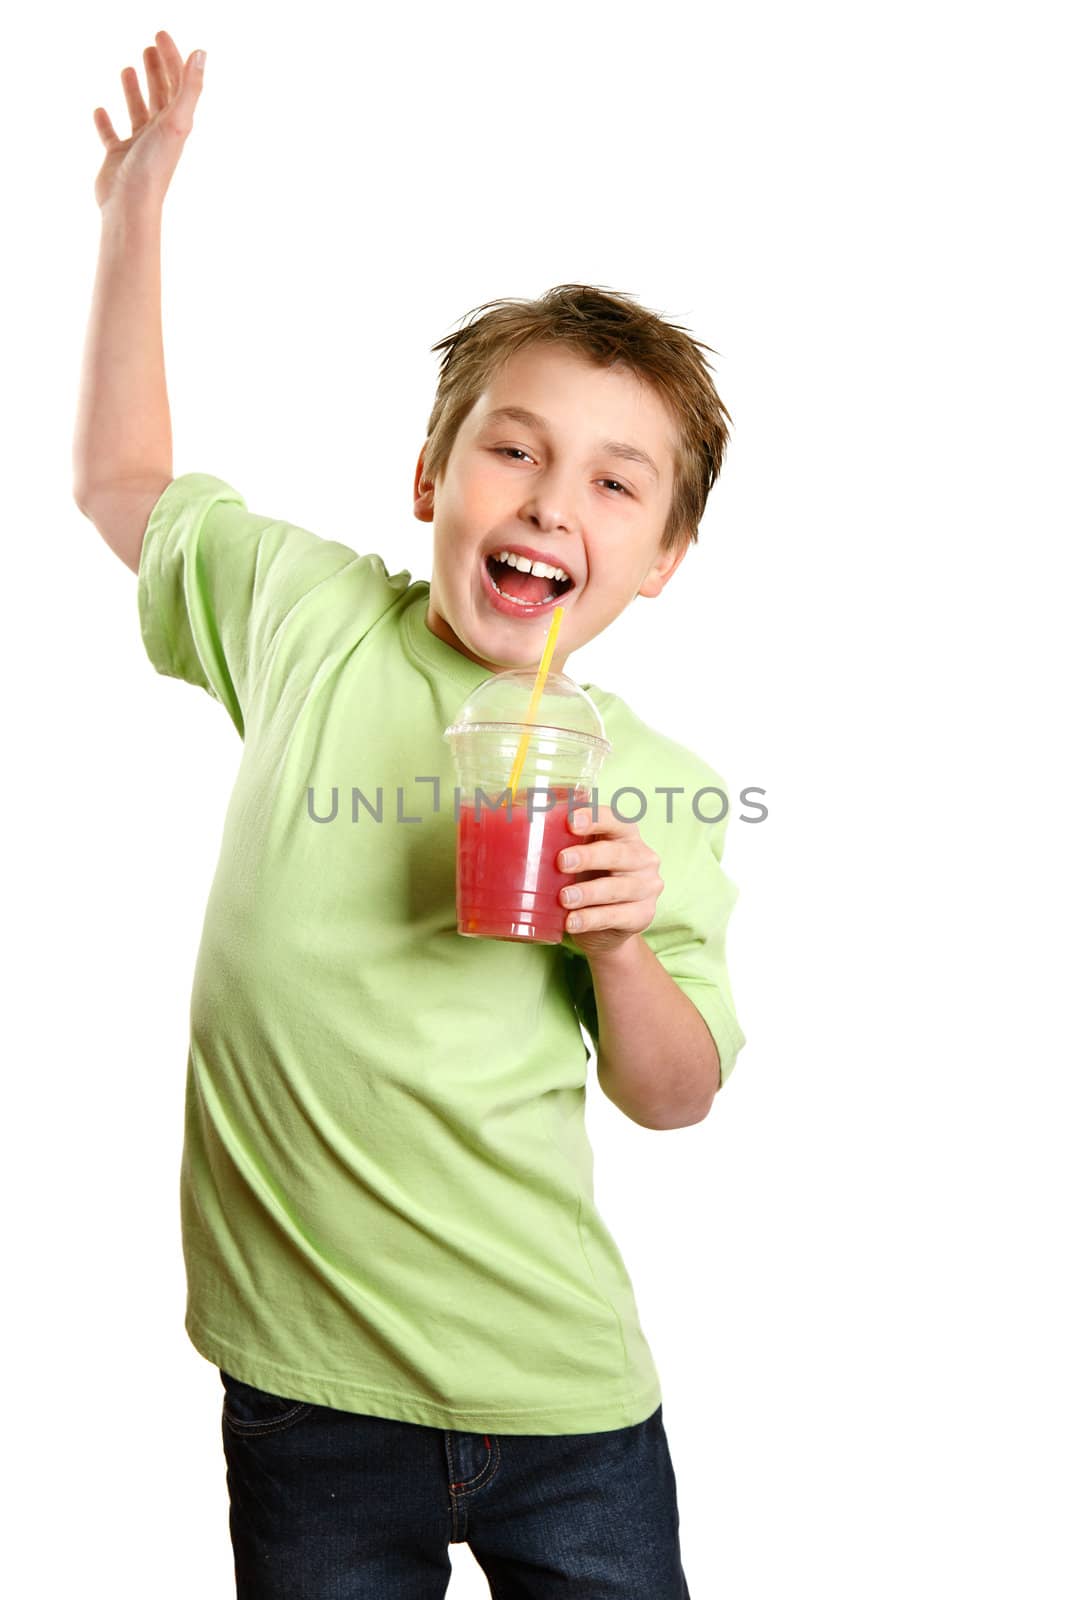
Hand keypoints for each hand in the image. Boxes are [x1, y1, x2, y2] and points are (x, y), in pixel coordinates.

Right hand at [92, 30, 205, 213]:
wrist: (131, 205)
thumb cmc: (154, 166)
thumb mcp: (176, 121)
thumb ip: (190, 88)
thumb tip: (201, 53)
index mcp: (175, 125)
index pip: (177, 84)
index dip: (172, 58)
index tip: (159, 34)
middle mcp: (159, 134)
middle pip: (160, 95)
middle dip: (156, 70)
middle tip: (149, 46)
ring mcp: (138, 146)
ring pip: (137, 111)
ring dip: (134, 90)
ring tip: (127, 70)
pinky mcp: (117, 158)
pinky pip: (111, 135)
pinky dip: (105, 122)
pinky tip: (99, 110)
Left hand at [557, 804, 663, 958]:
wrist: (606, 928)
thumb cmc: (587, 879)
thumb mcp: (577, 857)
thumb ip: (558, 838)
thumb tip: (511, 816)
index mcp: (625, 835)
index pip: (615, 820)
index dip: (595, 818)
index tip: (571, 822)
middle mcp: (642, 858)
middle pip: (618, 853)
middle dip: (588, 856)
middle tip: (561, 862)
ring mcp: (646, 888)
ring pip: (617, 888)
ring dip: (588, 892)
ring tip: (563, 898)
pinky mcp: (643, 916)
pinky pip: (616, 916)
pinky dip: (591, 919)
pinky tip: (572, 921)